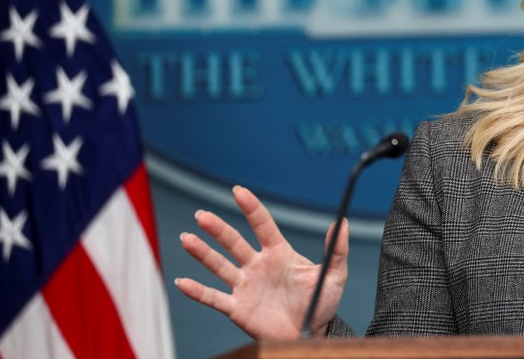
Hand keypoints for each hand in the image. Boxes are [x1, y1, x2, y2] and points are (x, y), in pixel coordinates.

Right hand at [174, 185, 348, 338]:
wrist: (310, 333)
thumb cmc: (320, 303)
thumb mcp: (335, 275)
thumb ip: (337, 249)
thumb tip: (341, 222)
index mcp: (279, 254)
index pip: (262, 225)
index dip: (251, 208)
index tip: (238, 191)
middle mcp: (257, 266)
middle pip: (234, 243)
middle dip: (217, 229)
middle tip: (201, 215)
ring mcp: (245, 286)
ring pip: (219, 266)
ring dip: (202, 253)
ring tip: (187, 238)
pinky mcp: (237, 308)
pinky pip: (214, 298)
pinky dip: (197, 291)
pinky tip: (182, 282)